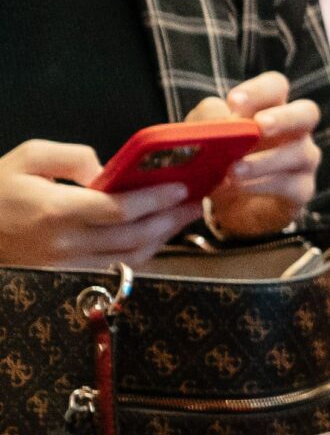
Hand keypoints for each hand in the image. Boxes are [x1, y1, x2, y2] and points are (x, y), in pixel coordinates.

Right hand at [0, 141, 196, 267]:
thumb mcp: (28, 157)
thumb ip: (72, 157)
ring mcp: (67, 265)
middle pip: (133, 236)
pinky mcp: (68, 276)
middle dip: (170, 219)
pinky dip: (143, 253)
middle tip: (196, 201)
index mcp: (55, 211)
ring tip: (184, 216)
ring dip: (163, 238)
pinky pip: (116, 268)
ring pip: (130, 257)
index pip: (118, 210)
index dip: (155, 200)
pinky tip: (157, 235)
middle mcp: (64, 243)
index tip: (182, 187)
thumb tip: (109, 169)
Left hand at [197, 74, 321, 238]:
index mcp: (271, 107)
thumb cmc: (219, 160)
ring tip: (233, 171)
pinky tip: (236, 188)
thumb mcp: (203, 136)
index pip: (276, 86)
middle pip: (307, 112)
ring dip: (264, 160)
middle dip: (284, 118)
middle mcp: (295, 129)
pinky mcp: (303, 189)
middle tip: (260, 126)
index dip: (258, 90)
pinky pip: (292, 185)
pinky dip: (262, 185)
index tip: (233, 102)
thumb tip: (220, 116)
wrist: (229, 205)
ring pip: (300, 152)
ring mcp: (304, 159)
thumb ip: (207, 120)